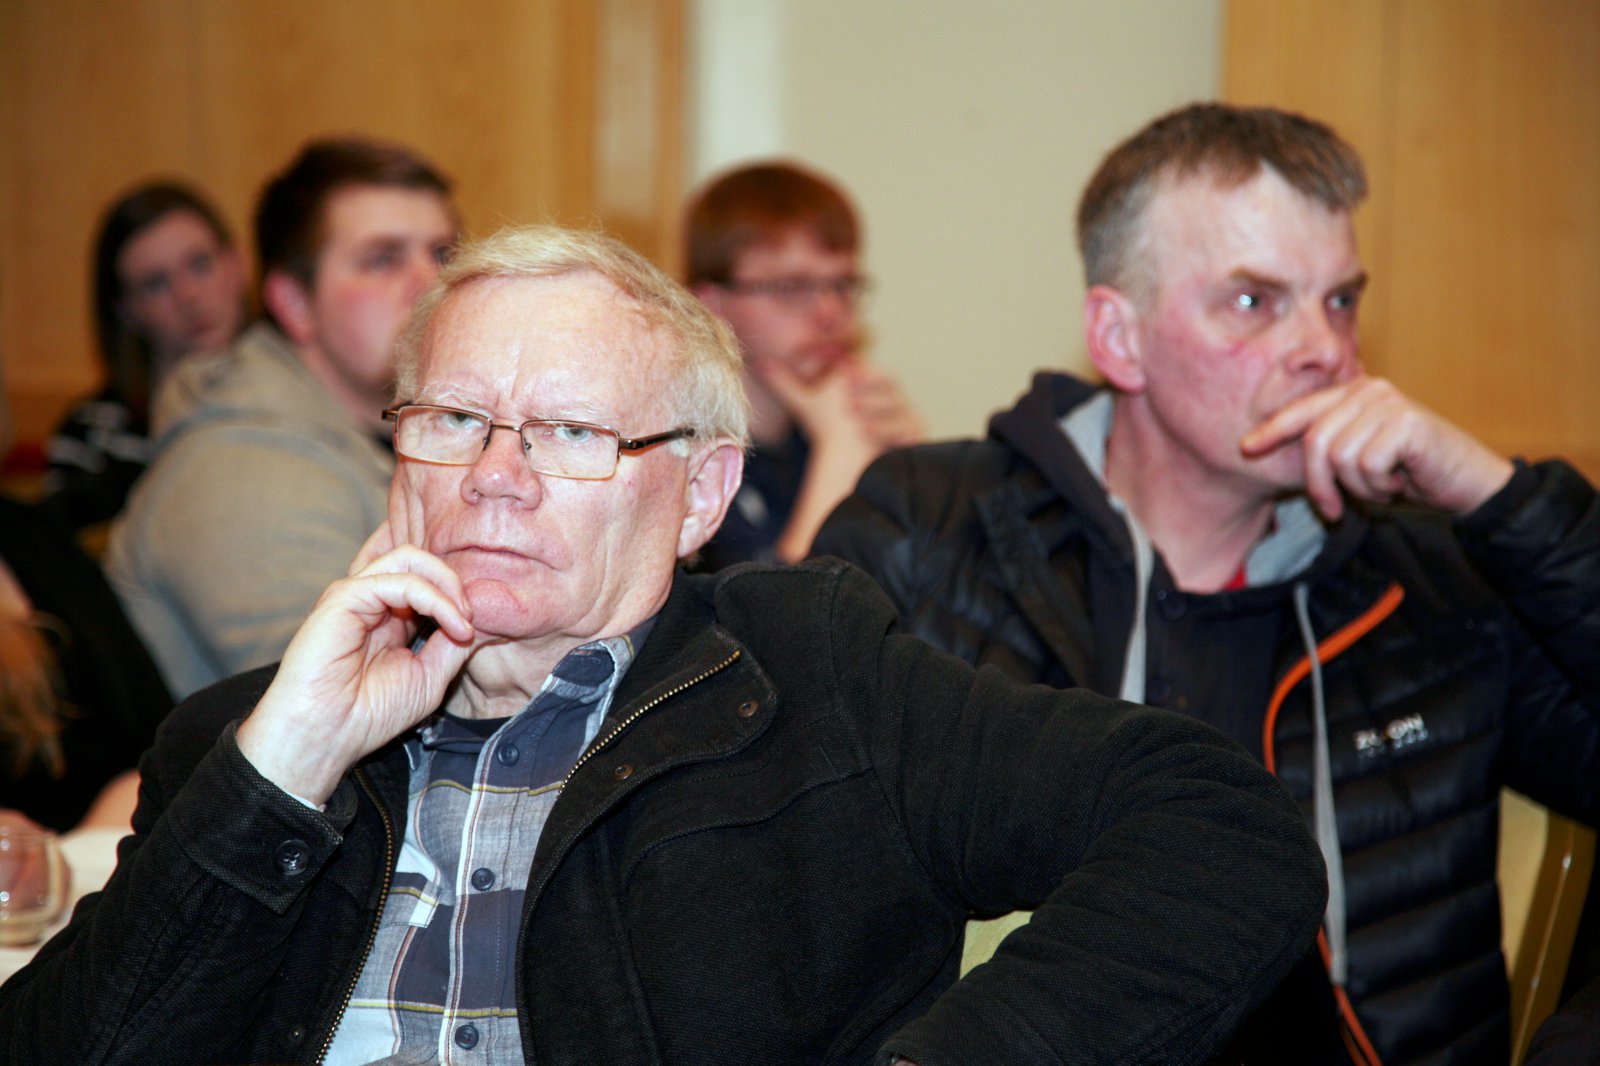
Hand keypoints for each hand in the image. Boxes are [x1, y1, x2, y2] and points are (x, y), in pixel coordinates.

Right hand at [235, 523, 476, 804]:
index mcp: (389, 616)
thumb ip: (453, 644)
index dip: (458, 593)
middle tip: (472, 616)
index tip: (478, 627)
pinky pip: (399, 580)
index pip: (427, 579)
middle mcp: (371, 600)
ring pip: (410, 558)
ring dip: (447, 584)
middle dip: (455, 580)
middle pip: (420, 560)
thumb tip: (480, 617)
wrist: (327, 736)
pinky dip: (434, 598)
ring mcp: (356, 595)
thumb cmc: (369, 713)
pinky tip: (452, 624)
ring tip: (464, 619)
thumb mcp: (430, 677)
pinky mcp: (344, 597)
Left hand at [755, 356, 921, 458]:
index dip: (863, 372)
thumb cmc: (832, 430)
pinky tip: (872, 437)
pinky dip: (891, 433)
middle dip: (872, 389)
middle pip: (891, 384)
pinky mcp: (915, 439)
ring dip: (879, 413)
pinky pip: (910, 432)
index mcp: (872, 383)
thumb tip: (761, 363)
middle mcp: (893, 397)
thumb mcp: (809, 405)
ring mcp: (907, 417)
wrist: (853, 465)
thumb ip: (788, 384)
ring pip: (901, 408)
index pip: (873, 372)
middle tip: (850, 399)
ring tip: (857, 421)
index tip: (846, 376)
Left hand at [1240, 375, 1513, 520]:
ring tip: (1382, 487)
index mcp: (1354, 395)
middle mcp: (1369, 391)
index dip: (1272, 429)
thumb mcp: (1359, 461)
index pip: (1303, 410)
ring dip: (1358, 487)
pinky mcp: (1408, 423)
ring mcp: (1389, 404)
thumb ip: (1328, 450)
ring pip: (1340, 456)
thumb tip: (1273, 452)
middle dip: (1319, 483)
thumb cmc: (1408, 476)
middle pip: (1316, 440)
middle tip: (1334, 510)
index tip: (1246, 448)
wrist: (1467, 485)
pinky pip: (1367, 464)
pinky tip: (1400, 482)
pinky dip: (1379, 485)